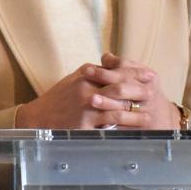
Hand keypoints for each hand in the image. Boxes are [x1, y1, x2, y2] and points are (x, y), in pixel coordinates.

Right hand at [15, 53, 180, 129]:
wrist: (37, 119)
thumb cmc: (56, 100)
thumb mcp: (72, 80)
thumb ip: (91, 73)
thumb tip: (110, 64)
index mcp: (84, 75)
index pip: (115, 70)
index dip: (134, 73)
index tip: (149, 75)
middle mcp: (86, 89)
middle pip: (119, 86)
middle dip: (139, 89)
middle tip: (153, 92)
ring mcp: (86, 106)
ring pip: (118, 105)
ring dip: (136, 109)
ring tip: (149, 112)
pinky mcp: (85, 123)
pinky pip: (110, 122)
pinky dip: (126, 123)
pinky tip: (135, 125)